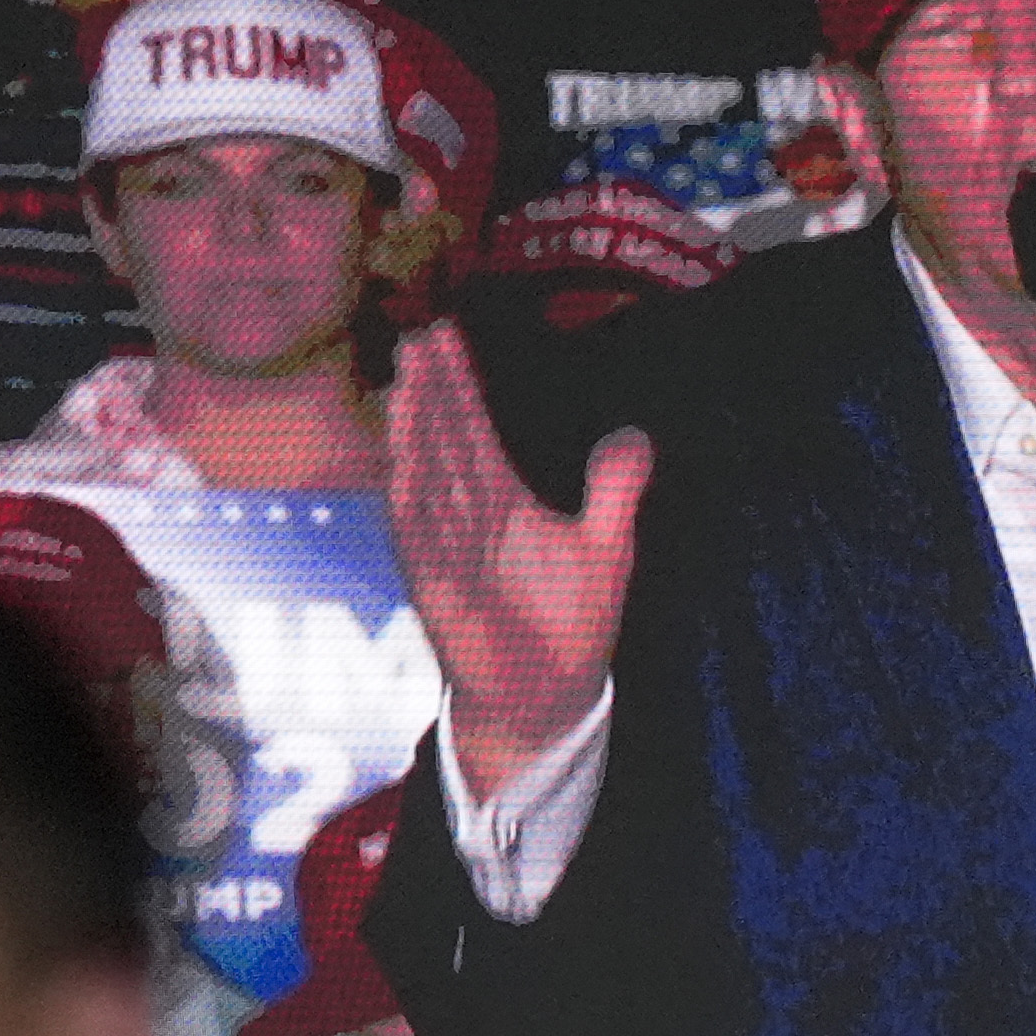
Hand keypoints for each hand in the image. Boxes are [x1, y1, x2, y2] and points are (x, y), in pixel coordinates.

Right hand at [383, 314, 648, 782]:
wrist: (544, 699)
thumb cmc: (567, 624)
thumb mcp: (606, 547)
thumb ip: (615, 489)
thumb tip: (635, 436)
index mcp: (501, 502)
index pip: (473, 430)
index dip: (458, 385)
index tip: (444, 335)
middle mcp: (466, 520)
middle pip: (443, 443)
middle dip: (430, 393)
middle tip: (417, 338)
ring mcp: (447, 554)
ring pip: (427, 483)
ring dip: (414, 436)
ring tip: (406, 384)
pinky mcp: (441, 594)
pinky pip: (421, 545)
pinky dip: (409, 506)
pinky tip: (400, 466)